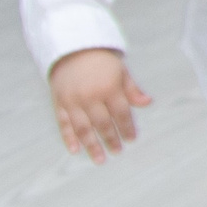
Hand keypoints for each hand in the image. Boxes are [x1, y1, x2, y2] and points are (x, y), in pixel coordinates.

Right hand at [50, 47, 149, 163]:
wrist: (72, 47)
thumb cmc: (101, 60)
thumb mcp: (120, 70)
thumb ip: (132, 89)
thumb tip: (147, 103)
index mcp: (108, 87)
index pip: (121, 113)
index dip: (127, 127)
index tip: (132, 139)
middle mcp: (90, 96)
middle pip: (103, 123)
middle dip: (111, 139)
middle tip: (117, 151)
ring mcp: (73, 100)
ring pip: (83, 128)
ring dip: (92, 145)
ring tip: (100, 159)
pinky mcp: (59, 102)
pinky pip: (64, 123)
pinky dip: (68, 137)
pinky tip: (75, 150)